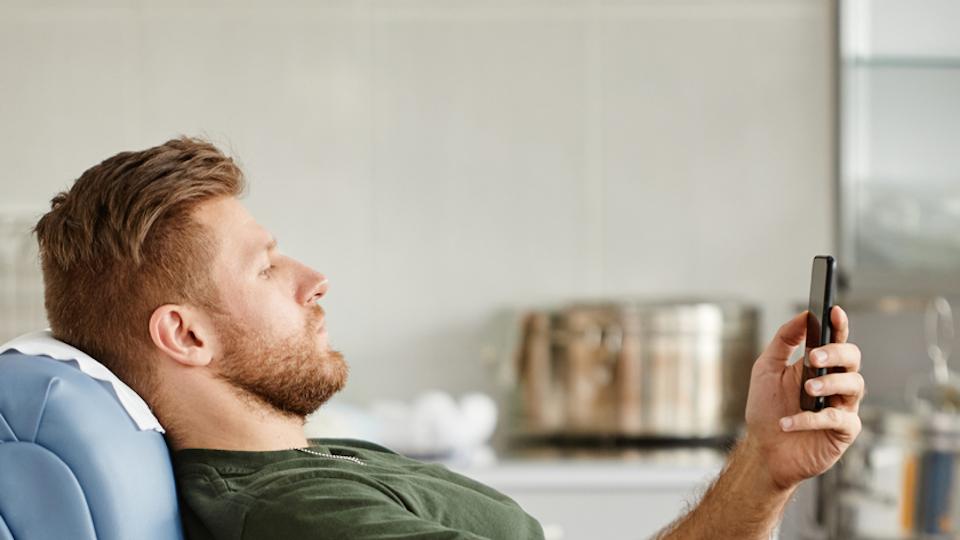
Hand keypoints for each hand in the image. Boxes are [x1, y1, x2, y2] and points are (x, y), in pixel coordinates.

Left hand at [743, 306, 863, 490]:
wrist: (763, 449)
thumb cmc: (767, 409)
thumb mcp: (766, 369)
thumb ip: (784, 341)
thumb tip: (803, 316)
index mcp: (819, 366)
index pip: (836, 340)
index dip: (840, 325)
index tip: (834, 311)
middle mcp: (835, 384)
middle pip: (853, 358)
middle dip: (836, 353)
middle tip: (813, 357)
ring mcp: (842, 407)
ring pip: (854, 385)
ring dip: (829, 383)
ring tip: (807, 388)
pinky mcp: (843, 431)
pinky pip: (838, 419)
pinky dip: (812, 419)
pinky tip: (790, 421)